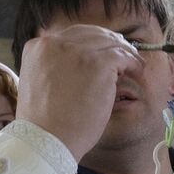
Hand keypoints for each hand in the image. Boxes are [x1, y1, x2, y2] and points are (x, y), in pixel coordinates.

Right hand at [17, 25, 141, 159]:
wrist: (48, 139)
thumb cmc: (44, 123)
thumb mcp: (37, 83)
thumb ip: (52, 67)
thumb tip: (77, 63)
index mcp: (37, 47)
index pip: (70, 36)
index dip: (89, 44)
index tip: (101, 52)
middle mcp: (55, 43)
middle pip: (91, 34)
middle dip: (109, 43)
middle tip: (122, 54)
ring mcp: (78, 51)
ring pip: (109, 42)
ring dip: (123, 52)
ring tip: (133, 64)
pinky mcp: (99, 63)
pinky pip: (122, 55)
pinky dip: (132, 62)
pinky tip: (136, 70)